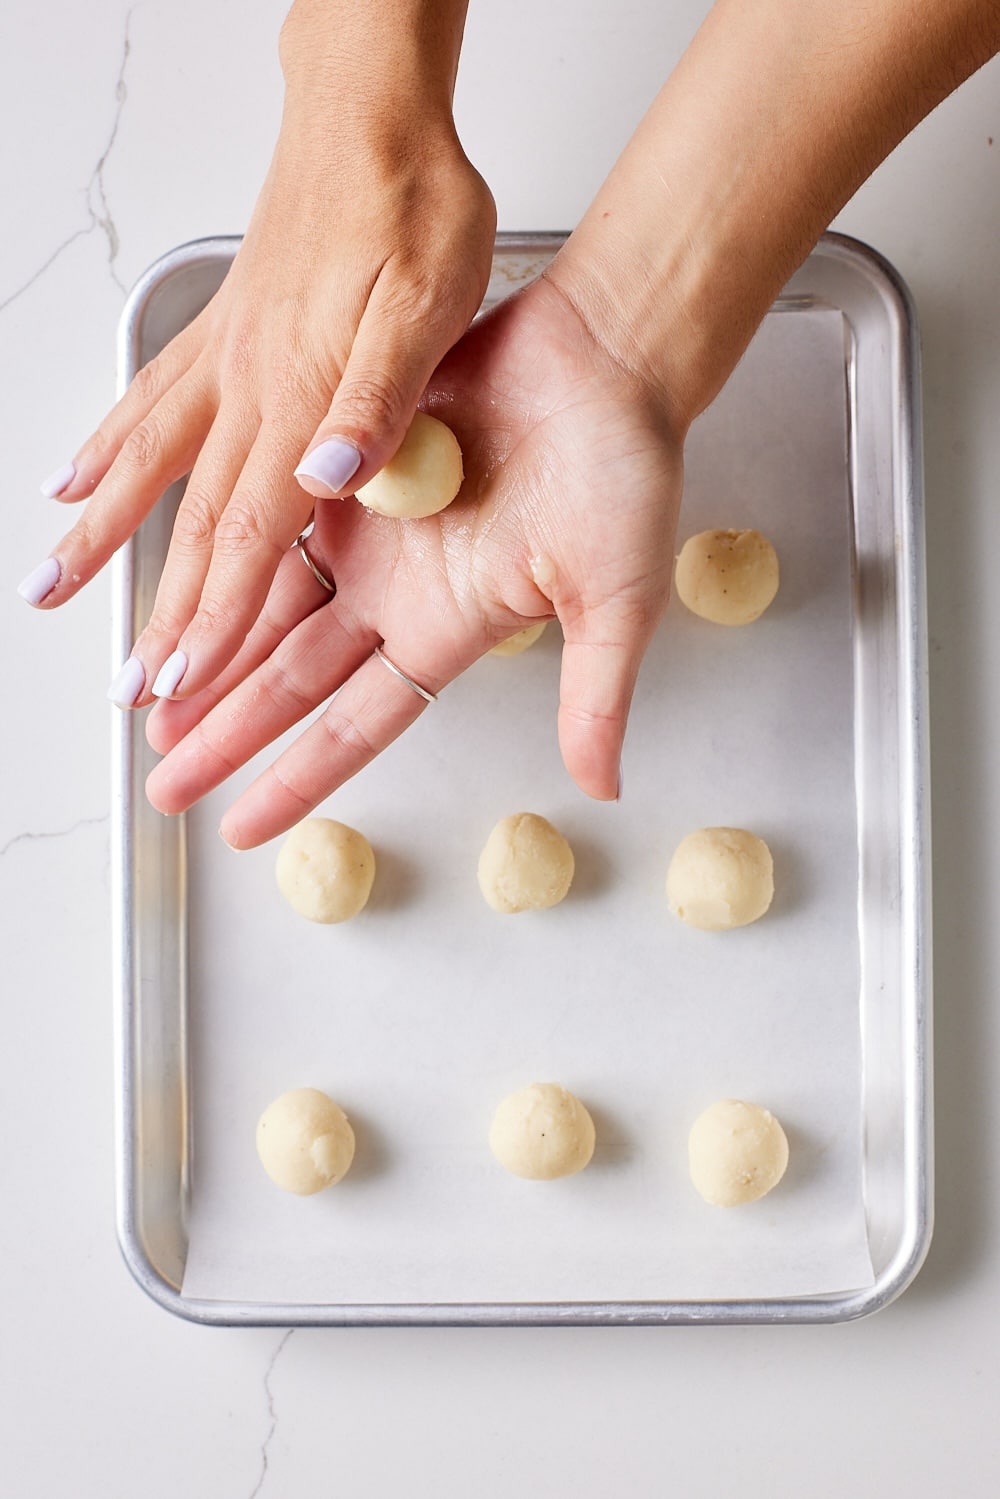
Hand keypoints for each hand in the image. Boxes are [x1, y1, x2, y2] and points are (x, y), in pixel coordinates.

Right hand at [26, 83, 494, 706]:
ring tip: (52, 591)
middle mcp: (248, 388)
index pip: (255, 533)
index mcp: (302, 398)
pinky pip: (151, 403)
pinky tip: (74, 475)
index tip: (183, 678)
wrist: (374, 116)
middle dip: (161, 612)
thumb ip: (382, 397)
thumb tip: (333, 471)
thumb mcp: (431, 305)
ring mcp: (226, 361)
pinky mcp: (224, 334)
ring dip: (101, 538)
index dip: (219, 615)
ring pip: (149, 468)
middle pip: (195, 523)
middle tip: (128, 684)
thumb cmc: (413, 206)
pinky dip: (107, 449)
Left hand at [143, 270, 685, 846]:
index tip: (243, 827)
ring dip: (209, 652)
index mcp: (447, 631)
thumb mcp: (616, 599)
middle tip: (165, 780)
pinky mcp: (346, 462)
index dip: (296, 780)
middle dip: (227, 735)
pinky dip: (224, 553)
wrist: (605, 352)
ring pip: (264, 608)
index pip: (354, 727)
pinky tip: (176, 588)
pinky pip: (268, 515)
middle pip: (289, 682)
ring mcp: (366, 529)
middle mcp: (395, 591)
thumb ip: (596, 694)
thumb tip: (604, 789)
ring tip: (148, 699)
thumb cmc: (625, 471)